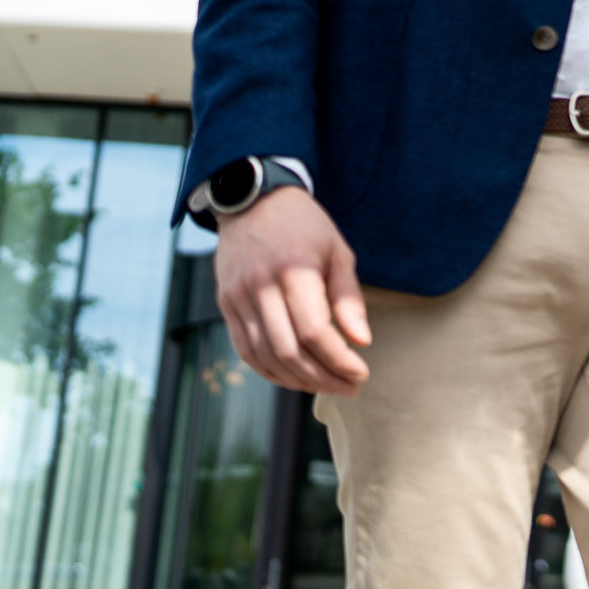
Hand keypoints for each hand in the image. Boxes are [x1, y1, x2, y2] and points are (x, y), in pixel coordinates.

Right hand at [214, 189, 370, 394]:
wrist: (254, 201)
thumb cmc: (305, 226)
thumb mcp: (338, 251)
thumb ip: (348, 298)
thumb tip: (362, 341)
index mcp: (293, 271)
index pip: (315, 332)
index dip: (339, 359)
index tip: (361, 372)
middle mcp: (260, 287)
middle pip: (289, 351)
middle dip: (322, 378)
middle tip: (350, 387)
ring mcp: (238, 298)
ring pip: (264, 357)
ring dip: (297, 381)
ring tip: (327, 386)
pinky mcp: (226, 304)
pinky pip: (245, 350)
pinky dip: (270, 371)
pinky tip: (295, 377)